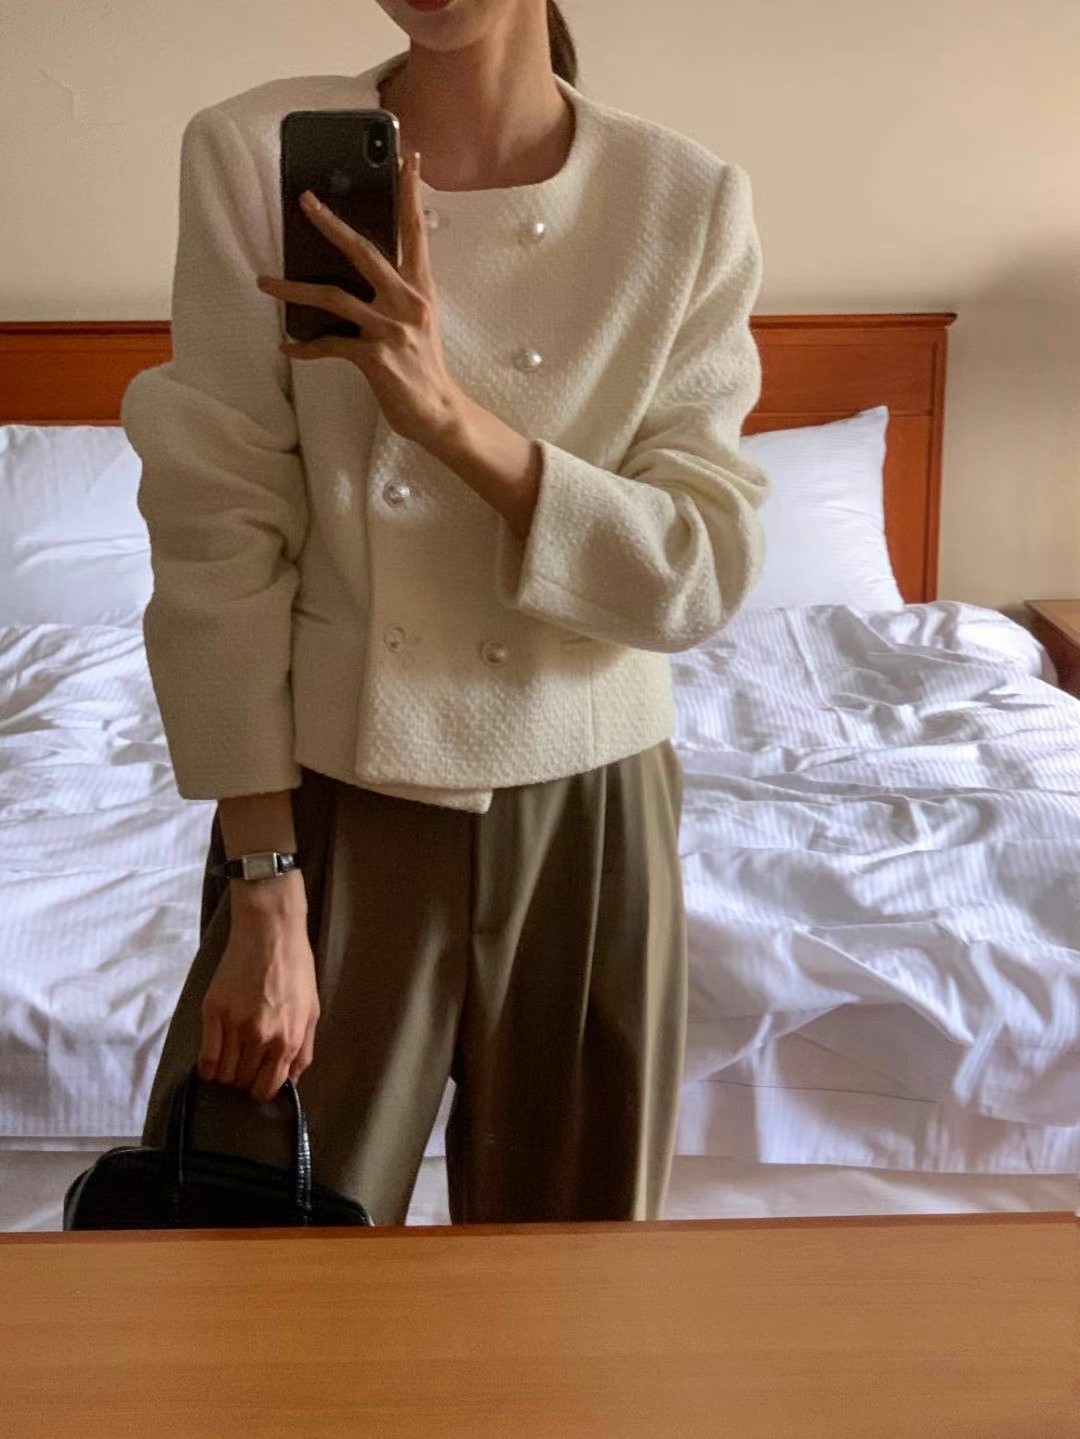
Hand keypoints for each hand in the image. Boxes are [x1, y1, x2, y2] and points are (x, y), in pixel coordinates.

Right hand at [198, 893, 320, 1103]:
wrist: (271, 932)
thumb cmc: (295, 969)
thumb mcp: (311, 1010)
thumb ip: (303, 1049)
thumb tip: (292, 1080)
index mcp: (288, 1039)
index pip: (269, 1086)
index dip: (262, 1089)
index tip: (257, 1083)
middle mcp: (261, 1037)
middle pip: (245, 1081)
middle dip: (244, 1080)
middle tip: (243, 1068)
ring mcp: (235, 1025)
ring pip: (225, 1073)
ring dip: (226, 1074)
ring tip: (229, 1062)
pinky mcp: (213, 1012)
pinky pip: (206, 1057)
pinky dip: (207, 1068)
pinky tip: (210, 1066)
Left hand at [255, 148, 464, 449]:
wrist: (439, 412)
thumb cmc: (424, 367)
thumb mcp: (418, 321)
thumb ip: (396, 293)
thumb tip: (360, 272)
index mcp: (420, 289)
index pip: (415, 231)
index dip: (410, 193)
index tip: (407, 157)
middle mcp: (407, 302)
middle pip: (364, 252)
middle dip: (332, 224)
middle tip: (305, 200)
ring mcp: (390, 329)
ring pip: (333, 297)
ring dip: (292, 289)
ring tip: (263, 282)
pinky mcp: (375, 357)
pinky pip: (329, 345)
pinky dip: (305, 347)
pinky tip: (287, 347)